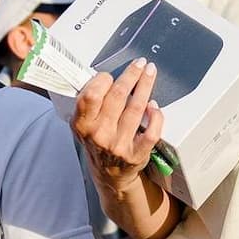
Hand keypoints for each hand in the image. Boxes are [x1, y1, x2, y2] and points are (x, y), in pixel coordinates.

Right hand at [73, 61, 163, 196]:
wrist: (109, 174)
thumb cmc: (98, 143)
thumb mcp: (84, 124)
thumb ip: (89, 103)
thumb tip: (102, 76)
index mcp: (83, 125)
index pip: (92, 95)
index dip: (103, 80)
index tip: (111, 74)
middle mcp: (100, 135)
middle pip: (118, 96)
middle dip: (131, 75)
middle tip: (140, 64)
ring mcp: (119, 145)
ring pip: (136, 108)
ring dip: (145, 86)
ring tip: (150, 73)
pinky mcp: (137, 153)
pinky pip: (151, 130)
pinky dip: (155, 115)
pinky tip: (154, 105)